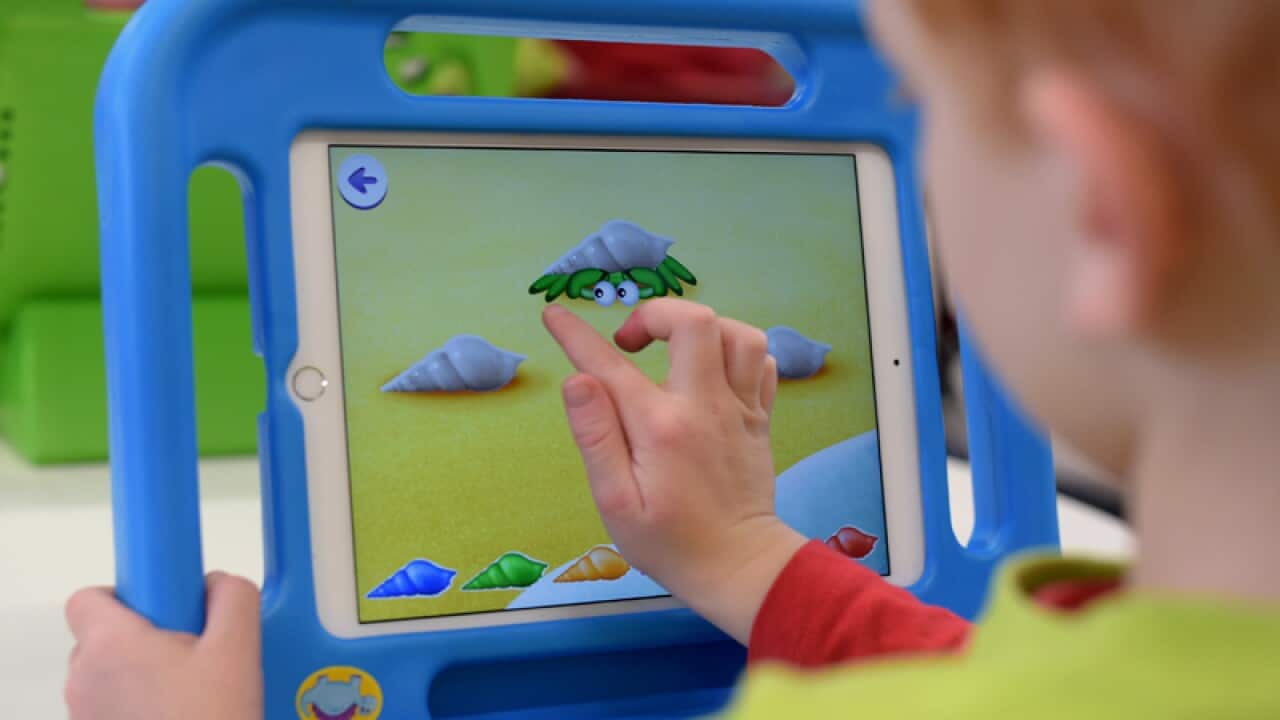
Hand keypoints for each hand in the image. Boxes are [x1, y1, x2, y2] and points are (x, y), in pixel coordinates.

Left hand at [65, 572, 262, 719]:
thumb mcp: (239, 649)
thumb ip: (233, 597)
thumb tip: (221, 583)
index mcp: (110, 645)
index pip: (90, 597)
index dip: (129, 593)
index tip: (170, 605)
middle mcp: (85, 679)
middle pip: (104, 636)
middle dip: (147, 635)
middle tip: (194, 652)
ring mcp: (86, 715)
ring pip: (111, 675)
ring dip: (145, 674)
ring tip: (195, 693)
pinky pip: (115, 708)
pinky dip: (142, 706)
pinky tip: (183, 716)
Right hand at [543, 300, 806, 643]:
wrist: (738, 567)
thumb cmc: (668, 542)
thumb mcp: (616, 502)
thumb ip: (596, 436)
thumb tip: (577, 380)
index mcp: (661, 426)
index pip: (610, 363)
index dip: (576, 334)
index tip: (555, 317)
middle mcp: (705, 406)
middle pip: (694, 321)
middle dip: (655, 314)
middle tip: (630, 343)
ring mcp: (739, 408)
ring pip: (737, 333)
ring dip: (702, 330)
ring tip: (674, 352)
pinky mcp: (760, 418)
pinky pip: (760, 360)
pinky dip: (734, 352)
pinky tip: (710, 371)